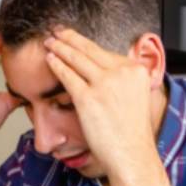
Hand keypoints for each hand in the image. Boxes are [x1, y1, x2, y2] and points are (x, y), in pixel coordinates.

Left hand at [43, 28, 170, 185]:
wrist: (131, 153)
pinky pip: (68, 75)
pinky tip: (49, 59)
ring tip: (49, 41)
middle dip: (70, 38)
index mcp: (135, 70)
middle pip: (90, 49)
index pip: (105, 53)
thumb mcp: (137, 97)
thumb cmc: (131, 133)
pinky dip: (56, 65)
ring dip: (59, 47)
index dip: (86, 44)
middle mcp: (122, 73)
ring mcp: (104, 84)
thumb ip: (124, 81)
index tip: (75, 38)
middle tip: (57, 31)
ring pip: (77, 58)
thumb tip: (107, 73)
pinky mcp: (88, 98)